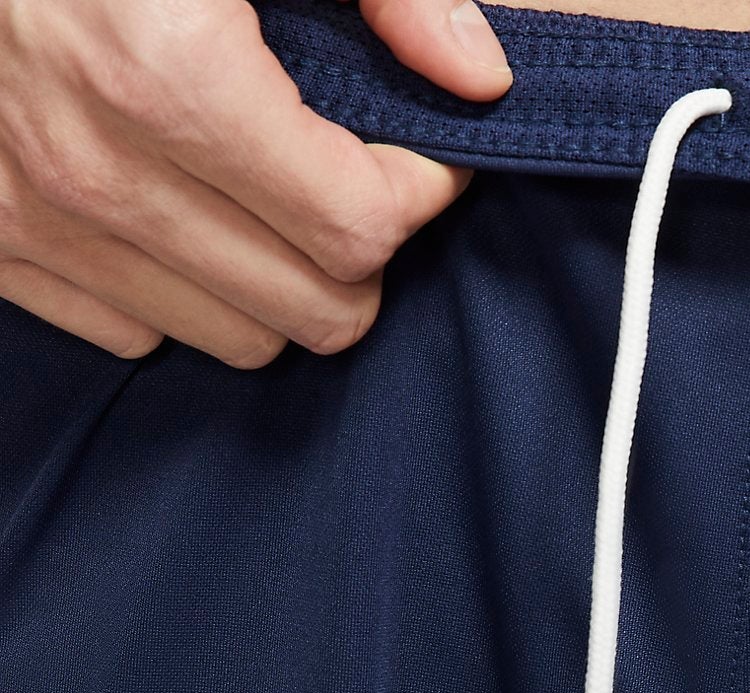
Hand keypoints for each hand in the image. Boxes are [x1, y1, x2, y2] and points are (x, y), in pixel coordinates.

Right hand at [0, 0, 511, 365]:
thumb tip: (482, 80)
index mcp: (166, 73)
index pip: (359, 227)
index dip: (418, 190)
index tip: (420, 149)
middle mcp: (94, 168)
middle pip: (317, 309)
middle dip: (362, 252)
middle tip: (352, 177)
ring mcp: (33, 216)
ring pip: (240, 338)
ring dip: (279, 281)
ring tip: (267, 193)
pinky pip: (136, 333)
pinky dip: (182, 291)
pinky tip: (182, 210)